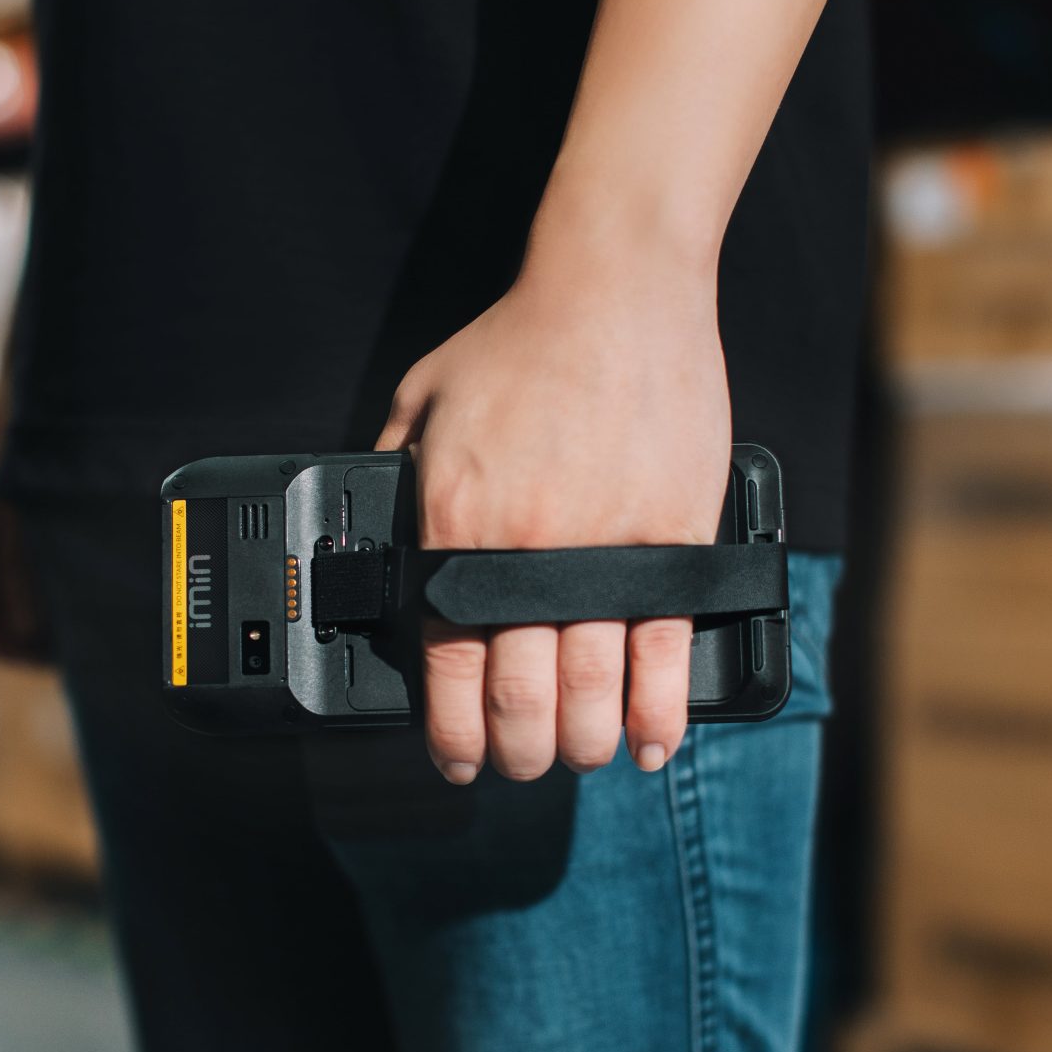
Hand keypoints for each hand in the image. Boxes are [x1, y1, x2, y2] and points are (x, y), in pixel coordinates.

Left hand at [375, 243, 731, 782]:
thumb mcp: (419, 404)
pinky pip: (664, 655)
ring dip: (582, 745)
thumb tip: (378, 550)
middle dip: (518, 754)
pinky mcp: (673, 541)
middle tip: (520, 762)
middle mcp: (527, 553)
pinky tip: (647, 745)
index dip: (450, 736)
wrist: (614, 289)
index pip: (448, 669)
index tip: (457, 761)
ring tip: (577, 754)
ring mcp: (607, 553)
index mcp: (456, 526)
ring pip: (593, 694)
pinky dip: (657, 715)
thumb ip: (394, 479)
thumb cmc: (516, 341)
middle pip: (522, 700)